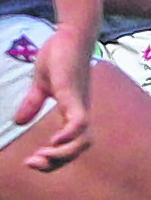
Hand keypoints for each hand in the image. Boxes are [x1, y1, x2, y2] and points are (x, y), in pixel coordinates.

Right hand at [14, 22, 94, 171]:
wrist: (70, 36)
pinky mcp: (75, 93)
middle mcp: (80, 112)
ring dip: (63, 154)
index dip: (53, 158)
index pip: (70, 144)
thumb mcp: (42, 86)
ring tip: (42, 157)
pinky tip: (56, 140)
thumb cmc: (59, 58)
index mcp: (72, 112)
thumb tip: (18, 121)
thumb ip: (33, 103)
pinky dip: (70, 134)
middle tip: (33, 163)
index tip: (31, 161)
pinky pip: (80, 121)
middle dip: (57, 162)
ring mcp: (80, 103)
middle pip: (80, 148)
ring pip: (83, 140)